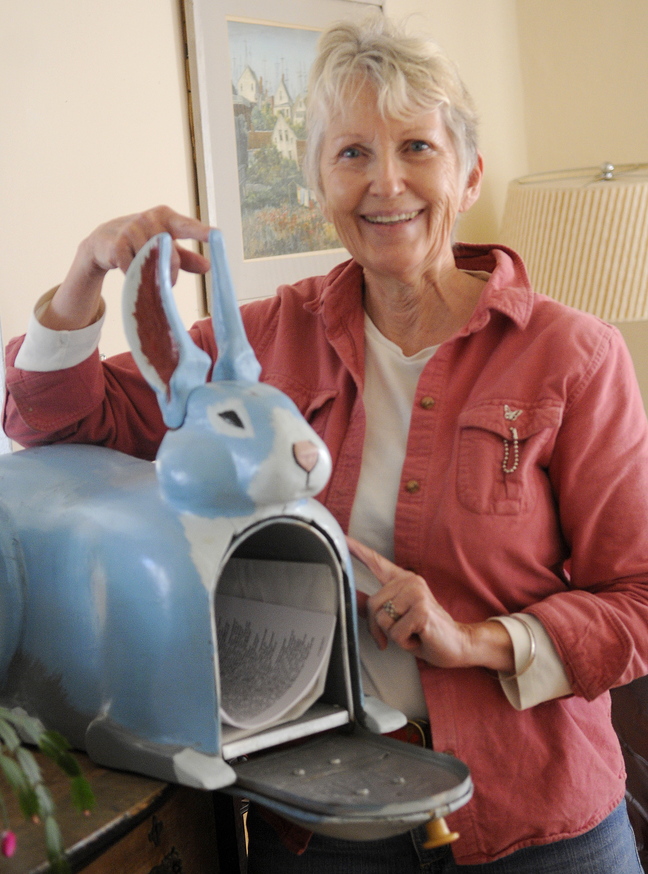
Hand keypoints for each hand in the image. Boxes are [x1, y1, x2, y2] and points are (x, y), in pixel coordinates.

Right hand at [41, 206, 211, 330]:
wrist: (104, 241)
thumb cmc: (142, 242)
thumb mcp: (165, 247)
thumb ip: (186, 257)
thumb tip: (207, 266)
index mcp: (166, 217)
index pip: (187, 226)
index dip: (201, 232)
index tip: (217, 235)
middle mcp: (150, 219)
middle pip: (169, 250)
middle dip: (171, 269)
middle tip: (170, 281)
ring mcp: (132, 229)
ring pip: (152, 260)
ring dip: (152, 273)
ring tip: (146, 272)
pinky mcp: (117, 244)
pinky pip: (134, 268)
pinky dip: (135, 275)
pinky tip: (130, 269)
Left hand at [347, 536, 514, 672]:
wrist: (457, 644)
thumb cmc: (425, 631)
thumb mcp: (397, 618)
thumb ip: (376, 606)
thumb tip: (354, 598)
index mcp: (403, 581)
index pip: (376, 562)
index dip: (358, 551)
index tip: (343, 538)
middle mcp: (410, 582)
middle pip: (372, 605)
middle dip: (380, 627)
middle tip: (401, 632)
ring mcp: (417, 593)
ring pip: (382, 620)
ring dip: (394, 635)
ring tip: (412, 632)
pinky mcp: (421, 610)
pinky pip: (395, 633)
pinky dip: (405, 643)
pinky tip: (419, 637)